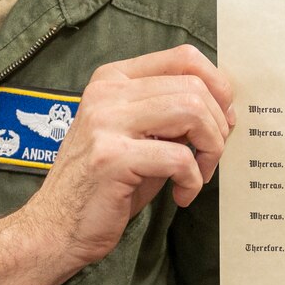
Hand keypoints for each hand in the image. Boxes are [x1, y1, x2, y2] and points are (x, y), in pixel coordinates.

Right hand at [0, 45, 233, 284]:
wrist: (56, 227)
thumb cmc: (106, 184)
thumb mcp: (141, 136)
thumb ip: (176, 115)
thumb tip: (227, 108)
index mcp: (114, 79)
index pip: (184, 58)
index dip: (218, 86)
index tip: (222, 120)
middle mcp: (107, 93)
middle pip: (194, 87)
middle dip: (217, 127)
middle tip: (210, 158)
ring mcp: (106, 122)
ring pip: (191, 112)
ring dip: (210, 149)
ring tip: (199, 175)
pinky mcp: (111, 157)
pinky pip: (179, 157)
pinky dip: (193, 180)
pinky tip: (182, 195)